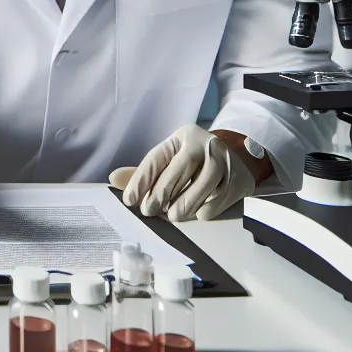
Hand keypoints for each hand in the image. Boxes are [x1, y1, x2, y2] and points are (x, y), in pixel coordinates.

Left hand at [109, 124, 256, 222]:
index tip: (130, 200)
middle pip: (180, 169)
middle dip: (161, 193)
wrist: (237, 159)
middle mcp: (205, 144)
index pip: (157, 157)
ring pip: (202, 185)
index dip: (141, 180)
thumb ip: (144, 172)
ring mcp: (225, 161)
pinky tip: (196, 211)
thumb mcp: (170, 159)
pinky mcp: (237, 180)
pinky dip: (203, 211)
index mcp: (183, 136)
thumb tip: (114, 179)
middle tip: (150, 210)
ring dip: (183, 205)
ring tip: (173, 215)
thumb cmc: (194, 162)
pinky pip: (217, 201)